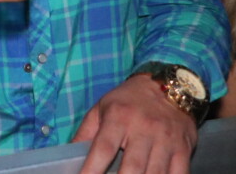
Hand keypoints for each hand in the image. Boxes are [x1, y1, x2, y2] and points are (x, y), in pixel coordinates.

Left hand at [73, 74, 197, 173]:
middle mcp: (144, 129)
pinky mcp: (183, 150)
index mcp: (119, 117)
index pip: (104, 148)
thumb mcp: (102, 108)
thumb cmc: (128, 101)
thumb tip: (69, 154)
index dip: (92, 169)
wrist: (169, 87)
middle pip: (132, 167)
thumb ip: (86, 133)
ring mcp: (166, 140)